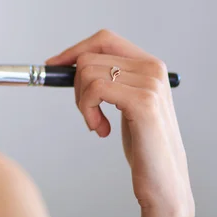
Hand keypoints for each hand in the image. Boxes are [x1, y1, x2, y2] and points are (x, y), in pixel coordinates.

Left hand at [45, 29, 193, 216]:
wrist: (163, 177)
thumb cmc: (142, 141)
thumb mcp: (124, 101)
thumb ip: (109, 77)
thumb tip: (64, 63)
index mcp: (149, 64)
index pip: (104, 40)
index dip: (74, 50)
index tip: (53, 66)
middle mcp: (152, 68)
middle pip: (89, 58)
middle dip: (76, 86)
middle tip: (88, 112)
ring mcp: (150, 83)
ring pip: (87, 73)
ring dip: (82, 103)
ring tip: (97, 123)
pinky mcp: (143, 101)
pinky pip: (94, 90)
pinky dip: (87, 110)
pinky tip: (101, 129)